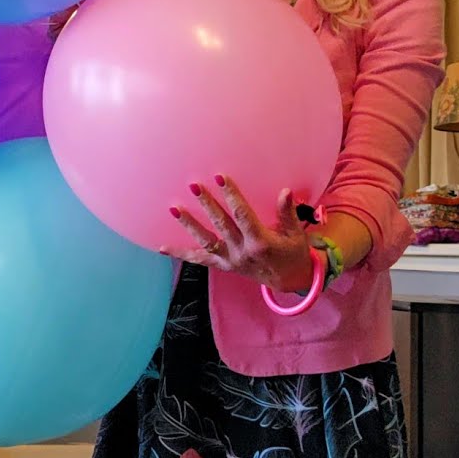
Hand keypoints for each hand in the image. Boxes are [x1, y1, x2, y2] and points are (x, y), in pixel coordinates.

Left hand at [162, 175, 313, 293]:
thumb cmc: (293, 252)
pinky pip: (199, 260)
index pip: (242, 215)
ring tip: (174, 209)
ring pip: (206, 242)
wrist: (289, 280)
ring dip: (189, 225)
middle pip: (221, 225)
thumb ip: (287, 213)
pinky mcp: (223, 266)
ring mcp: (230, 261)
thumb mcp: (295, 233)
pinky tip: (162, 247)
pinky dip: (180, 254)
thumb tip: (285, 192)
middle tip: (194, 186)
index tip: (220, 177)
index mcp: (260, 242)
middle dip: (207, 204)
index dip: (232, 196)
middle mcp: (242, 252)